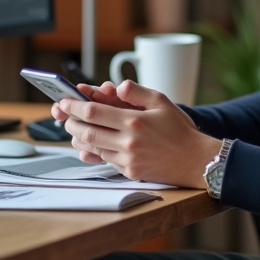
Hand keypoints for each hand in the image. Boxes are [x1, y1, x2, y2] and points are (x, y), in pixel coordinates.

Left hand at [53, 80, 222, 187]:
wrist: (195, 160)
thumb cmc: (179, 130)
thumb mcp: (162, 102)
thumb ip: (137, 92)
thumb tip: (118, 87)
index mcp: (134, 121)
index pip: (93, 111)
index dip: (74, 105)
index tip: (64, 101)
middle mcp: (128, 142)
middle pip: (86, 132)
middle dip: (71, 123)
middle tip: (66, 116)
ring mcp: (128, 159)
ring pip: (92, 148)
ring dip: (80, 138)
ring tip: (76, 128)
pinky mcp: (130, 172)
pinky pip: (105, 160)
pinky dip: (95, 150)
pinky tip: (94, 143)